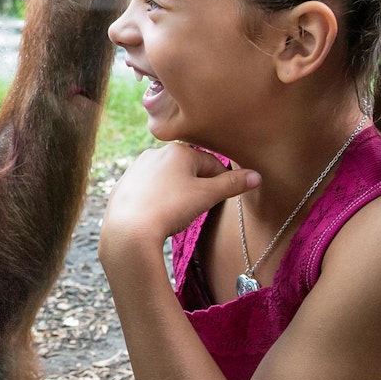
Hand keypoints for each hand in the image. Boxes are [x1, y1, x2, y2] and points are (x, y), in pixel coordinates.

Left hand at [100, 143, 260, 261]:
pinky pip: (149, 189)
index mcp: (178, 151)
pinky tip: (158, 214)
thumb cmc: (170, 209)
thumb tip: (256, 176)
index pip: (211, 163)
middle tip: (198, 208)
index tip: (223, 198)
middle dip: (198, 187)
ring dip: (178, 192)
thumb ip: (232, 185)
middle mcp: (155, 153)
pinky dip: (157, 199)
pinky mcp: (124, 184)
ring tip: (177, 213)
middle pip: (188, 169)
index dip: (222, 181)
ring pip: (168, 178)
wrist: (129, 229)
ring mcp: (137, 168)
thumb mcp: (206, 196)